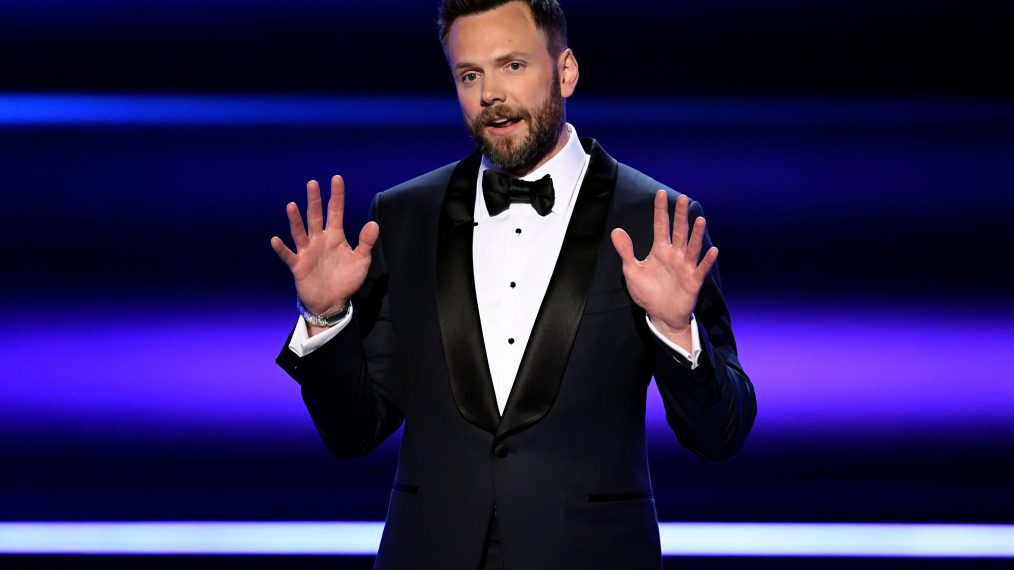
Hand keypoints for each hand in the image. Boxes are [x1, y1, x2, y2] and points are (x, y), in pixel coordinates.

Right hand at [270, 175, 378, 316]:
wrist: (332, 302)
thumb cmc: (346, 280)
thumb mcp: (360, 261)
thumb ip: (366, 242)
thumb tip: (374, 223)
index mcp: (335, 236)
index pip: (336, 211)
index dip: (336, 195)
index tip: (336, 178)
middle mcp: (319, 240)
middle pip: (316, 216)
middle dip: (315, 201)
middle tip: (312, 183)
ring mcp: (307, 252)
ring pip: (300, 232)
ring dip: (296, 220)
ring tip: (292, 206)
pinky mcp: (298, 265)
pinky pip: (288, 255)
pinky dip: (282, 249)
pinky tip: (276, 240)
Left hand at [610, 191, 717, 345]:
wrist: (660, 314)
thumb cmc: (648, 292)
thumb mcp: (632, 270)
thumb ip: (626, 251)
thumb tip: (616, 230)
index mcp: (660, 250)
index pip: (661, 226)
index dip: (660, 210)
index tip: (660, 193)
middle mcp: (675, 255)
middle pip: (679, 231)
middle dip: (680, 215)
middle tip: (682, 198)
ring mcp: (685, 267)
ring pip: (692, 247)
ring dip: (696, 234)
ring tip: (700, 219)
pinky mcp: (693, 281)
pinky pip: (701, 269)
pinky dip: (707, 260)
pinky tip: (713, 250)